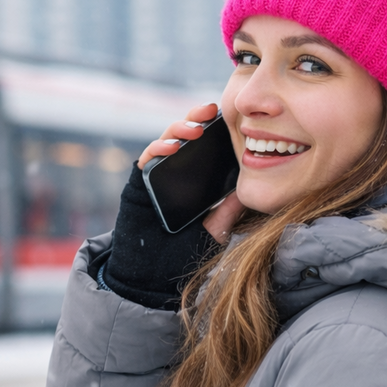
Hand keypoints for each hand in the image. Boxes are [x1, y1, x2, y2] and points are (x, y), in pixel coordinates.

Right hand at [137, 103, 244, 245]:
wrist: (151, 275)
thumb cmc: (182, 255)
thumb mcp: (214, 231)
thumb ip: (227, 211)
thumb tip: (247, 190)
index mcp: (195, 180)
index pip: (206, 147)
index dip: (217, 129)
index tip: (232, 117)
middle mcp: (175, 173)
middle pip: (186, 137)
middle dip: (197, 119)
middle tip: (210, 111)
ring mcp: (156, 176)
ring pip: (167, 142)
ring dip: (179, 129)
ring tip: (195, 128)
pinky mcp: (138, 183)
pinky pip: (147, 160)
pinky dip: (158, 149)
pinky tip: (173, 147)